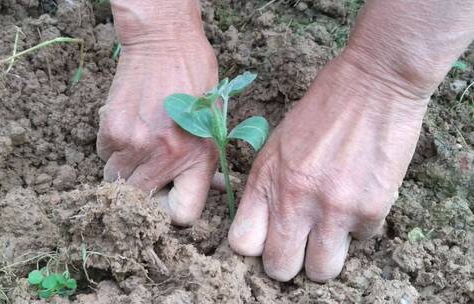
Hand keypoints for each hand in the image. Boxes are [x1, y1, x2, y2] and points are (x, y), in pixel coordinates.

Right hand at [97, 0, 219, 224]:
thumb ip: (206, 163)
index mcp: (198, 158)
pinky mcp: (111, 129)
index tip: (168, 198)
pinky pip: (104, 155)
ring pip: (116, 180)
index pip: (181, 216)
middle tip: (149, 172)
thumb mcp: (213, 125)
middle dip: (143, 192)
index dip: (172, 212)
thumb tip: (212, 190)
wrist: (165, 44)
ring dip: (125, 170)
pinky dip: (112, 149)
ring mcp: (134, 144)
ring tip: (140, 144)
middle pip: (139, 202)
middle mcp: (165, 157)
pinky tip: (128, 127)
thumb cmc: (196, 81)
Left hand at [228, 53, 428, 281]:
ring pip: (321, 272)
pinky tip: (360, 196)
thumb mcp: (276, 145)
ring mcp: (333, 208)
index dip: (255, 247)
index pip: (242, 244)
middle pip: (279, 268)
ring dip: (324, 258)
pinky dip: (359, 227)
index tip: (266, 239)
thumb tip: (263, 225)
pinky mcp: (371, 209)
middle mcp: (294, 200)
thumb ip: (266, 187)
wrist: (373, 83)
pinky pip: (360, 241)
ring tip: (330, 232)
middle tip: (299, 246)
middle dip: (289, 262)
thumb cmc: (320, 110)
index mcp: (265, 180)